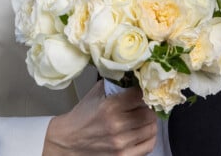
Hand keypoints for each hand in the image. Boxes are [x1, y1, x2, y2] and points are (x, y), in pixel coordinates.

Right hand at [43, 80, 157, 154]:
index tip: (140, 90)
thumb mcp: (96, 93)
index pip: (140, 94)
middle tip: (143, 104)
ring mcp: (122, 143)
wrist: (69, 140)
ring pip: (151, 128)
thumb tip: (131, 75)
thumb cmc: (82, 115)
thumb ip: (114, 84)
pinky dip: (149, 136)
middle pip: (149, 112)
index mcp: (110, 106)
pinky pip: (149, 145)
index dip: (142, 90)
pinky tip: (143, 130)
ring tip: (143, 116)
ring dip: (149, 120)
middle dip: (147, 106)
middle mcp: (118, 125)